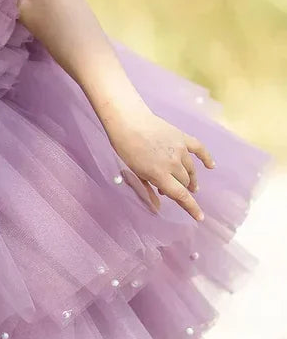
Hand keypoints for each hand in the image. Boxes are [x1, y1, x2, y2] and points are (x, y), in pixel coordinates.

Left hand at [103, 107, 214, 221]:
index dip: (191, 208)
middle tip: (172, 189)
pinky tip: (211, 166)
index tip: (200, 217)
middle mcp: (173, 163)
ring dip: (190, 178)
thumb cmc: (126, 148)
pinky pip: (199, 149)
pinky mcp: (182, 137)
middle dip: (181, 189)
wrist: (128, 120)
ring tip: (189, 183)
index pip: (180, 196)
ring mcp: (180, 149)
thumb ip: (148, 191)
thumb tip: (157, 207)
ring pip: (190, 170)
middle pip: (185, 182)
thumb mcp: (135, 173)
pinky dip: (206, 158)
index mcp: (160, 174)